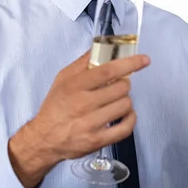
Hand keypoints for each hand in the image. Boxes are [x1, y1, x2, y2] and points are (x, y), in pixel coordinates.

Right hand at [8, 51, 149, 187]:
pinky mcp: (97, 141)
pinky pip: (126, 128)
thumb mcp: (63, 79)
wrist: (44, 138)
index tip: (143, 60)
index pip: (108, 71)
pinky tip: (124, 115)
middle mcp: (83, 104)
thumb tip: (101, 47)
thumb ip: (83, 62)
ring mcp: (91, 124)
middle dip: (124, 84)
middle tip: (116, 87)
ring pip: (126, 105)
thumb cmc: (55, 107)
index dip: (130, 63)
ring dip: (125, 101)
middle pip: (121, 88)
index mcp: (75, 86)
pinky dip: (130, 119)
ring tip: (115, 102)